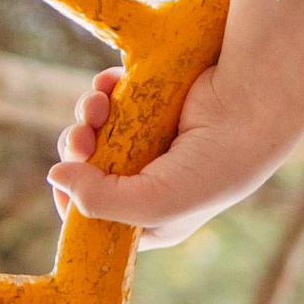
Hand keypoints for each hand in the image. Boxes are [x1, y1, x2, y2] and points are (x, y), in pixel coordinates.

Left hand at [49, 0, 303, 247]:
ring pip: (92, 133)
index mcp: (150, 217)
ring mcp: (145, 141)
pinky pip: (106, 100)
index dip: (73, 199)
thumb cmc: (213, 168)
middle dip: (76, 152)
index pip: (94, 218)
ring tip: (96, 105)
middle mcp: (145, 181)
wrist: (249, 110)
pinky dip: (100, 91)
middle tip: (81, 137)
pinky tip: (106, 85)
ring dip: (86, 117)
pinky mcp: (146, 106)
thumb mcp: (155, 201)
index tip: (67, 180)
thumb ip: (99, 201)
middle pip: (86, 171)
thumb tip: (54, 175)